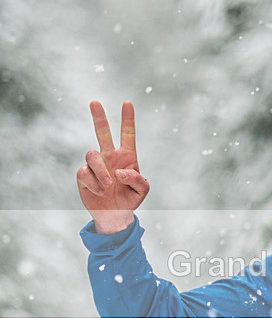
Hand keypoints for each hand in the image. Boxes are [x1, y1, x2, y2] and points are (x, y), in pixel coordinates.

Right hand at [76, 101, 148, 233]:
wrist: (114, 215)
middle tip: (95, 102)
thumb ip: (138, 179)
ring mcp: (96, 165)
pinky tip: (100, 191)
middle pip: (103, 133)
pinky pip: (85, 173)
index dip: (128, 119)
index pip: (127, 134)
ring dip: (101, 171)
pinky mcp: (84, 175)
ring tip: (109, 185)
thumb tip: (120, 171)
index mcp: (127, 157)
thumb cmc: (129, 200)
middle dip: (99, 117)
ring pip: (92, 155)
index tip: (127, 103)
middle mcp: (110, 157)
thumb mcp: (142, 191)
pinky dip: (94, 183)